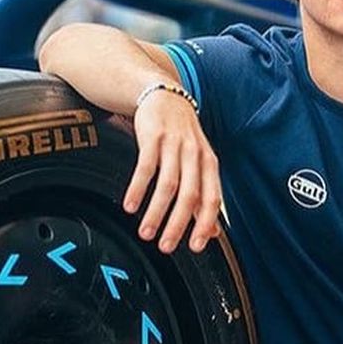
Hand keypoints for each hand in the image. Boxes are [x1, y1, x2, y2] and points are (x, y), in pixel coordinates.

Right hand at [122, 90, 222, 253]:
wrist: (164, 96)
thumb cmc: (182, 136)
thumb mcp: (199, 162)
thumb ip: (203, 196)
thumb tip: (212, 233)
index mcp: (209, 163)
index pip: (212, 198)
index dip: (205, 224)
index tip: (195, 247)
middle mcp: (194, 154)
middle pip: (189, 195)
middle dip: (177, 224)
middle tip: (165, 246)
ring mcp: (174, 144)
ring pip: (167, 184)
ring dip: (155, 212)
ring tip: (145, 233)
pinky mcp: (152, 136)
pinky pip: (145, 167)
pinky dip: (138, 189)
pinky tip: (130, 206)